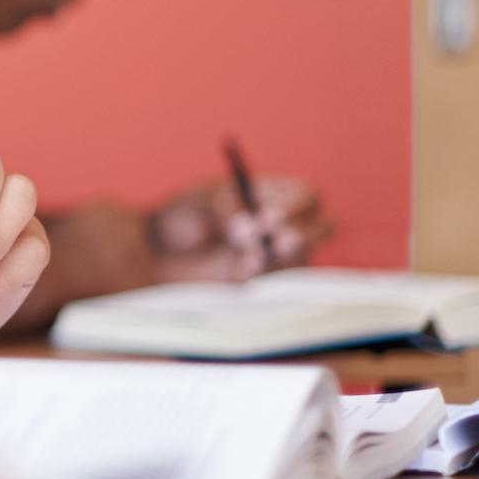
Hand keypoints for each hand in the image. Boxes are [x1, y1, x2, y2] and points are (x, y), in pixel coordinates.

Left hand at [149, 176, 333, 281]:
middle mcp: (283, 225)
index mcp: (271, 194)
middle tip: (274, 242)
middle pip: (321, 227)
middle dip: (302, 234)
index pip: (306, 196)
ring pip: (302, 258)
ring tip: (244, 261)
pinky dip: (262, 279)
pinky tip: (238, 273)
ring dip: (278, 259)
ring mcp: (278, 257)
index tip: (269, 217)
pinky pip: (279, 285)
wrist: (156, 255)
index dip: (296, 206)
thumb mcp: (198, 201)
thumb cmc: (179, 217)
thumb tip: (248, 226)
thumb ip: (225, 208)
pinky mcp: (264, 285)